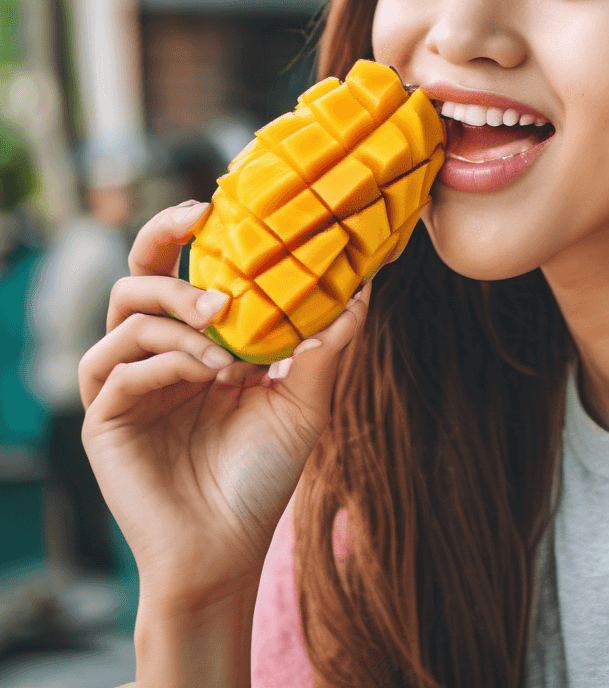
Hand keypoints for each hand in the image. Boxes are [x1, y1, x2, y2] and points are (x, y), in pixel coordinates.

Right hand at [80, 200, 367, 609]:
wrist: (230, 547)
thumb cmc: (263, 473)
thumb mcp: (305, 399)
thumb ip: (328, 343)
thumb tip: (365, 287)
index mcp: (195, 344)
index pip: (181, 272)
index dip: (187, 232)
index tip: (217, 202)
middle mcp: (155, 356)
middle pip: (135, 276)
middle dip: (162, 242)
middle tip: (200, 226)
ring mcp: (125, 385)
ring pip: (124, 313)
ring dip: (178, 312)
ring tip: (227, 338)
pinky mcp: (103, 419)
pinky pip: (115, 366)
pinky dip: (166, 359)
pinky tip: (209, 373)